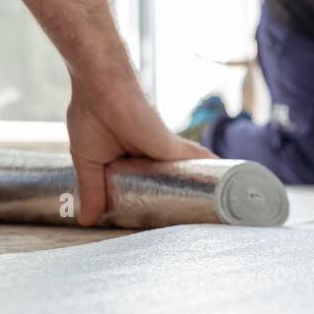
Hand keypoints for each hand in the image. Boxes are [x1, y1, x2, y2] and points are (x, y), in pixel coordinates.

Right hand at [67, 76, 214, 225]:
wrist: (103, 89)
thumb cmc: (91, 117)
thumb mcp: (89, 162)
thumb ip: (91, 191)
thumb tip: (86, 220)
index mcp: (128, 162)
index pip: (143, 188)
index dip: (147, 204)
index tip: (151, 222)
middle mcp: (150, 157)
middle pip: (167, 185)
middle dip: (175, 203)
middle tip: (183, 224)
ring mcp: (164, 153)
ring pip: (185, 178)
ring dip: (198, 192)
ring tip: (211, 214)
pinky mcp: (174, 148)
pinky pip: (199, 165)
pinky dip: (213, 175)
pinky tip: (227, 189)